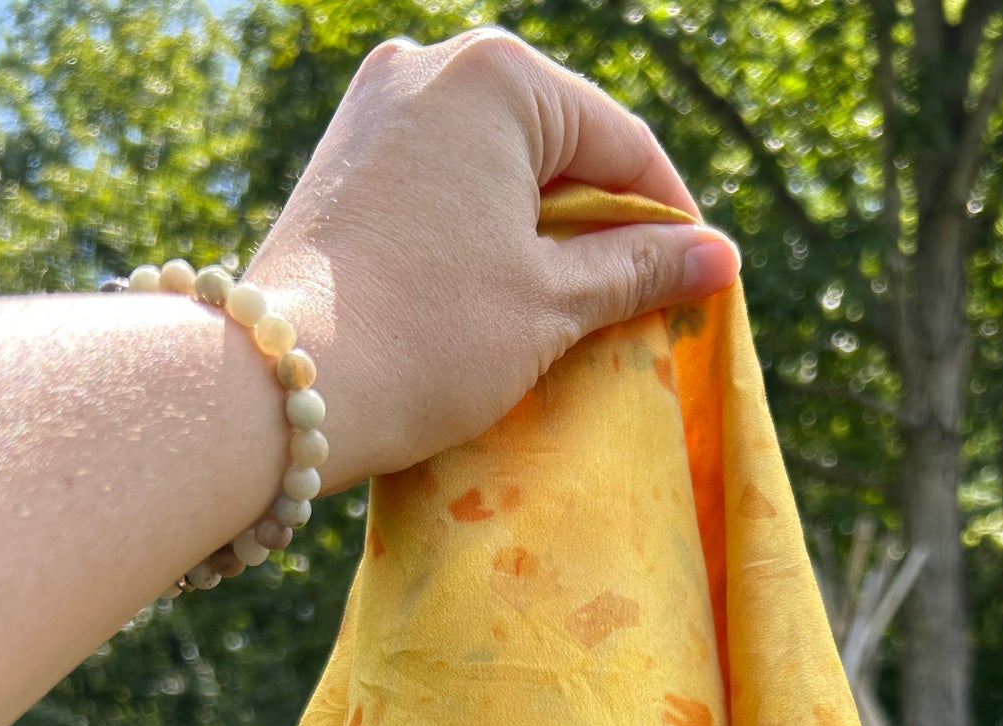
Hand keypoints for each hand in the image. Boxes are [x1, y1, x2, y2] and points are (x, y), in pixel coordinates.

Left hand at [246, 31, 740, 490]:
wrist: (283, 384)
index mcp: (497, 75)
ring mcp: (378, 106)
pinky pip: (447, 180)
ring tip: (574, 310)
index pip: (622, 146)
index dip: (673, 223)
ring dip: (547, 233)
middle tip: (642, 305)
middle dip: (606, 225)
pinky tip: (503, 293)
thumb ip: (639, 269)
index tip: (703, 288)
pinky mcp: (347, 156)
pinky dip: (488, 230)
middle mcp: (431, 65)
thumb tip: (719, 259)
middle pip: (562, 146)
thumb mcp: (552, 303)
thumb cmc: (431, 336)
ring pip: (502, 165)